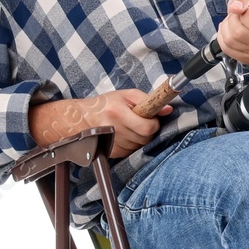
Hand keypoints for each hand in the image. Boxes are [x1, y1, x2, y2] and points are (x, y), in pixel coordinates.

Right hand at [30, 88, 173, 160]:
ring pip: (139, 146)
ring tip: (129, 127)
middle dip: (147, 131)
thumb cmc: (105, 104)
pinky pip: (131, 151)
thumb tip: (168, 109)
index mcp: (118, 113)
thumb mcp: (126, 95)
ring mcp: (112, 144)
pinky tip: (123, 135)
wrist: (79, 118)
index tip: (150, 119)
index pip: (148, 128)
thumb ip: (147, 100)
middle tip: (140, 122)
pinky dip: (131, 144)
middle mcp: (114, 130)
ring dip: (139, 138)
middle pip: (145, 139)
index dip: (153, 124)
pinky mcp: (111, 153)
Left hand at [215, 0, 248, 72]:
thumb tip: (235, 8)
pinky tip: (229, 32)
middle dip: (231, 20)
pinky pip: (227, 49)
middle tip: (236, 16)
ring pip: (230, 41)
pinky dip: (223, 38)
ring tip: (232, 23)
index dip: (244, 15)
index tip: (245, 11)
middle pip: (238, 33)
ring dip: (225, 28)